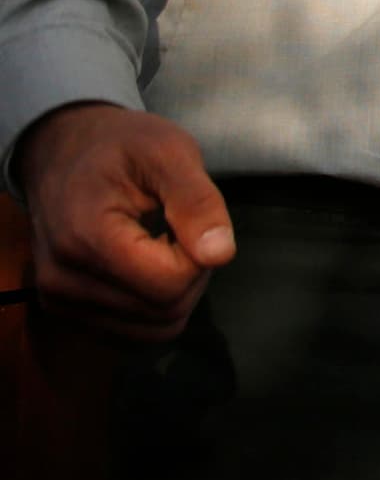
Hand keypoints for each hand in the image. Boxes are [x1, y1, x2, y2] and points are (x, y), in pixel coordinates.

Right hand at [17, 103, 235, 341]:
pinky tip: (145, 265)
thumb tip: (220, 255)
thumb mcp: (169, 153)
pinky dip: (153, 306)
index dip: (198, 256)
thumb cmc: (120, 147)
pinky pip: (132, 333)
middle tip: (181, 230)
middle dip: (191, 274)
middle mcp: (63, 279)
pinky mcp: (65, 311)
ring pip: (152, 329)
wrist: (64, 152)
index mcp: (86, 237)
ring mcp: (59, 300)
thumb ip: (197, 203)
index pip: (169, 284)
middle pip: (163, 310)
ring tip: (162, 245)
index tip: (190, 221)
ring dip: (174, 293)